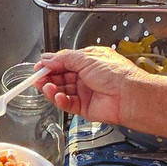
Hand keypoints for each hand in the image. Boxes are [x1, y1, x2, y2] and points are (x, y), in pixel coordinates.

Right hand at [36, 46, 150, 125]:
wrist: (129, 95)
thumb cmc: (117, 74)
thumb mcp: (86, 58)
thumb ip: (64, 59)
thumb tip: (48, 58)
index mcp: (88, 61)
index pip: (63, 62)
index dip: (50, 65)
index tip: (38, 68)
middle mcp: (86, 76)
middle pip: (60, 77)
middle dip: (48, 78)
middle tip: (37, 79)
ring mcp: (85, 92)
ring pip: (62, 91)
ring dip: (52, 89)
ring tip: (46, 87)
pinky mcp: (85, 107)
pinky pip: (67, 104)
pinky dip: (60, 100)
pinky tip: (58, 96)